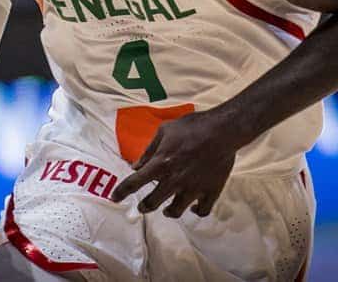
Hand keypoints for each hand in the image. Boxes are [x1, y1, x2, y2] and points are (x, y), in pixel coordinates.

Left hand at [110, 111, 235, 218]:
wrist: (223, 130)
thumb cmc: (192, 126)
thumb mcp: (165, 131)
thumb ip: (149, 150)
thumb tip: (136, 165)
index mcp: (161, 163)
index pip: (134, 182)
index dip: (121, 192)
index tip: (115, 198)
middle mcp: (174, 180)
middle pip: (152, 203)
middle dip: (144, 206)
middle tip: (142, 206)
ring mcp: (193, 188)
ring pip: (175, 211)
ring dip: (167, 211)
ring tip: (166, 209)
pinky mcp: (210, 191)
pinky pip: (201, 210)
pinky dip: (196, 211)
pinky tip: (193, 207)